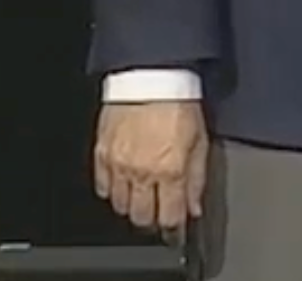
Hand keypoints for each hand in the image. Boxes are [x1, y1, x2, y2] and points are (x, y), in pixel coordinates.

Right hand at [93, 102, 206, 232]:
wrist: (150, 77)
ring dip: (133, 203)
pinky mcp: (100, 155)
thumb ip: (197, 178)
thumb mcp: (201, 140)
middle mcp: (141, 172)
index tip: (177, 223)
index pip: (170, 216)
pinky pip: (101, 186)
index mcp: (170, 170)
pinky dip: (112, 189)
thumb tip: (194, 206)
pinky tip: (124, 180)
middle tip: (160, 208)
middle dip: (152, 218)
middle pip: (141, 217)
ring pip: (120, 205)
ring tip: (144, 192)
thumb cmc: (179, 102)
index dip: (175, 224)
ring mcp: (117, 165)